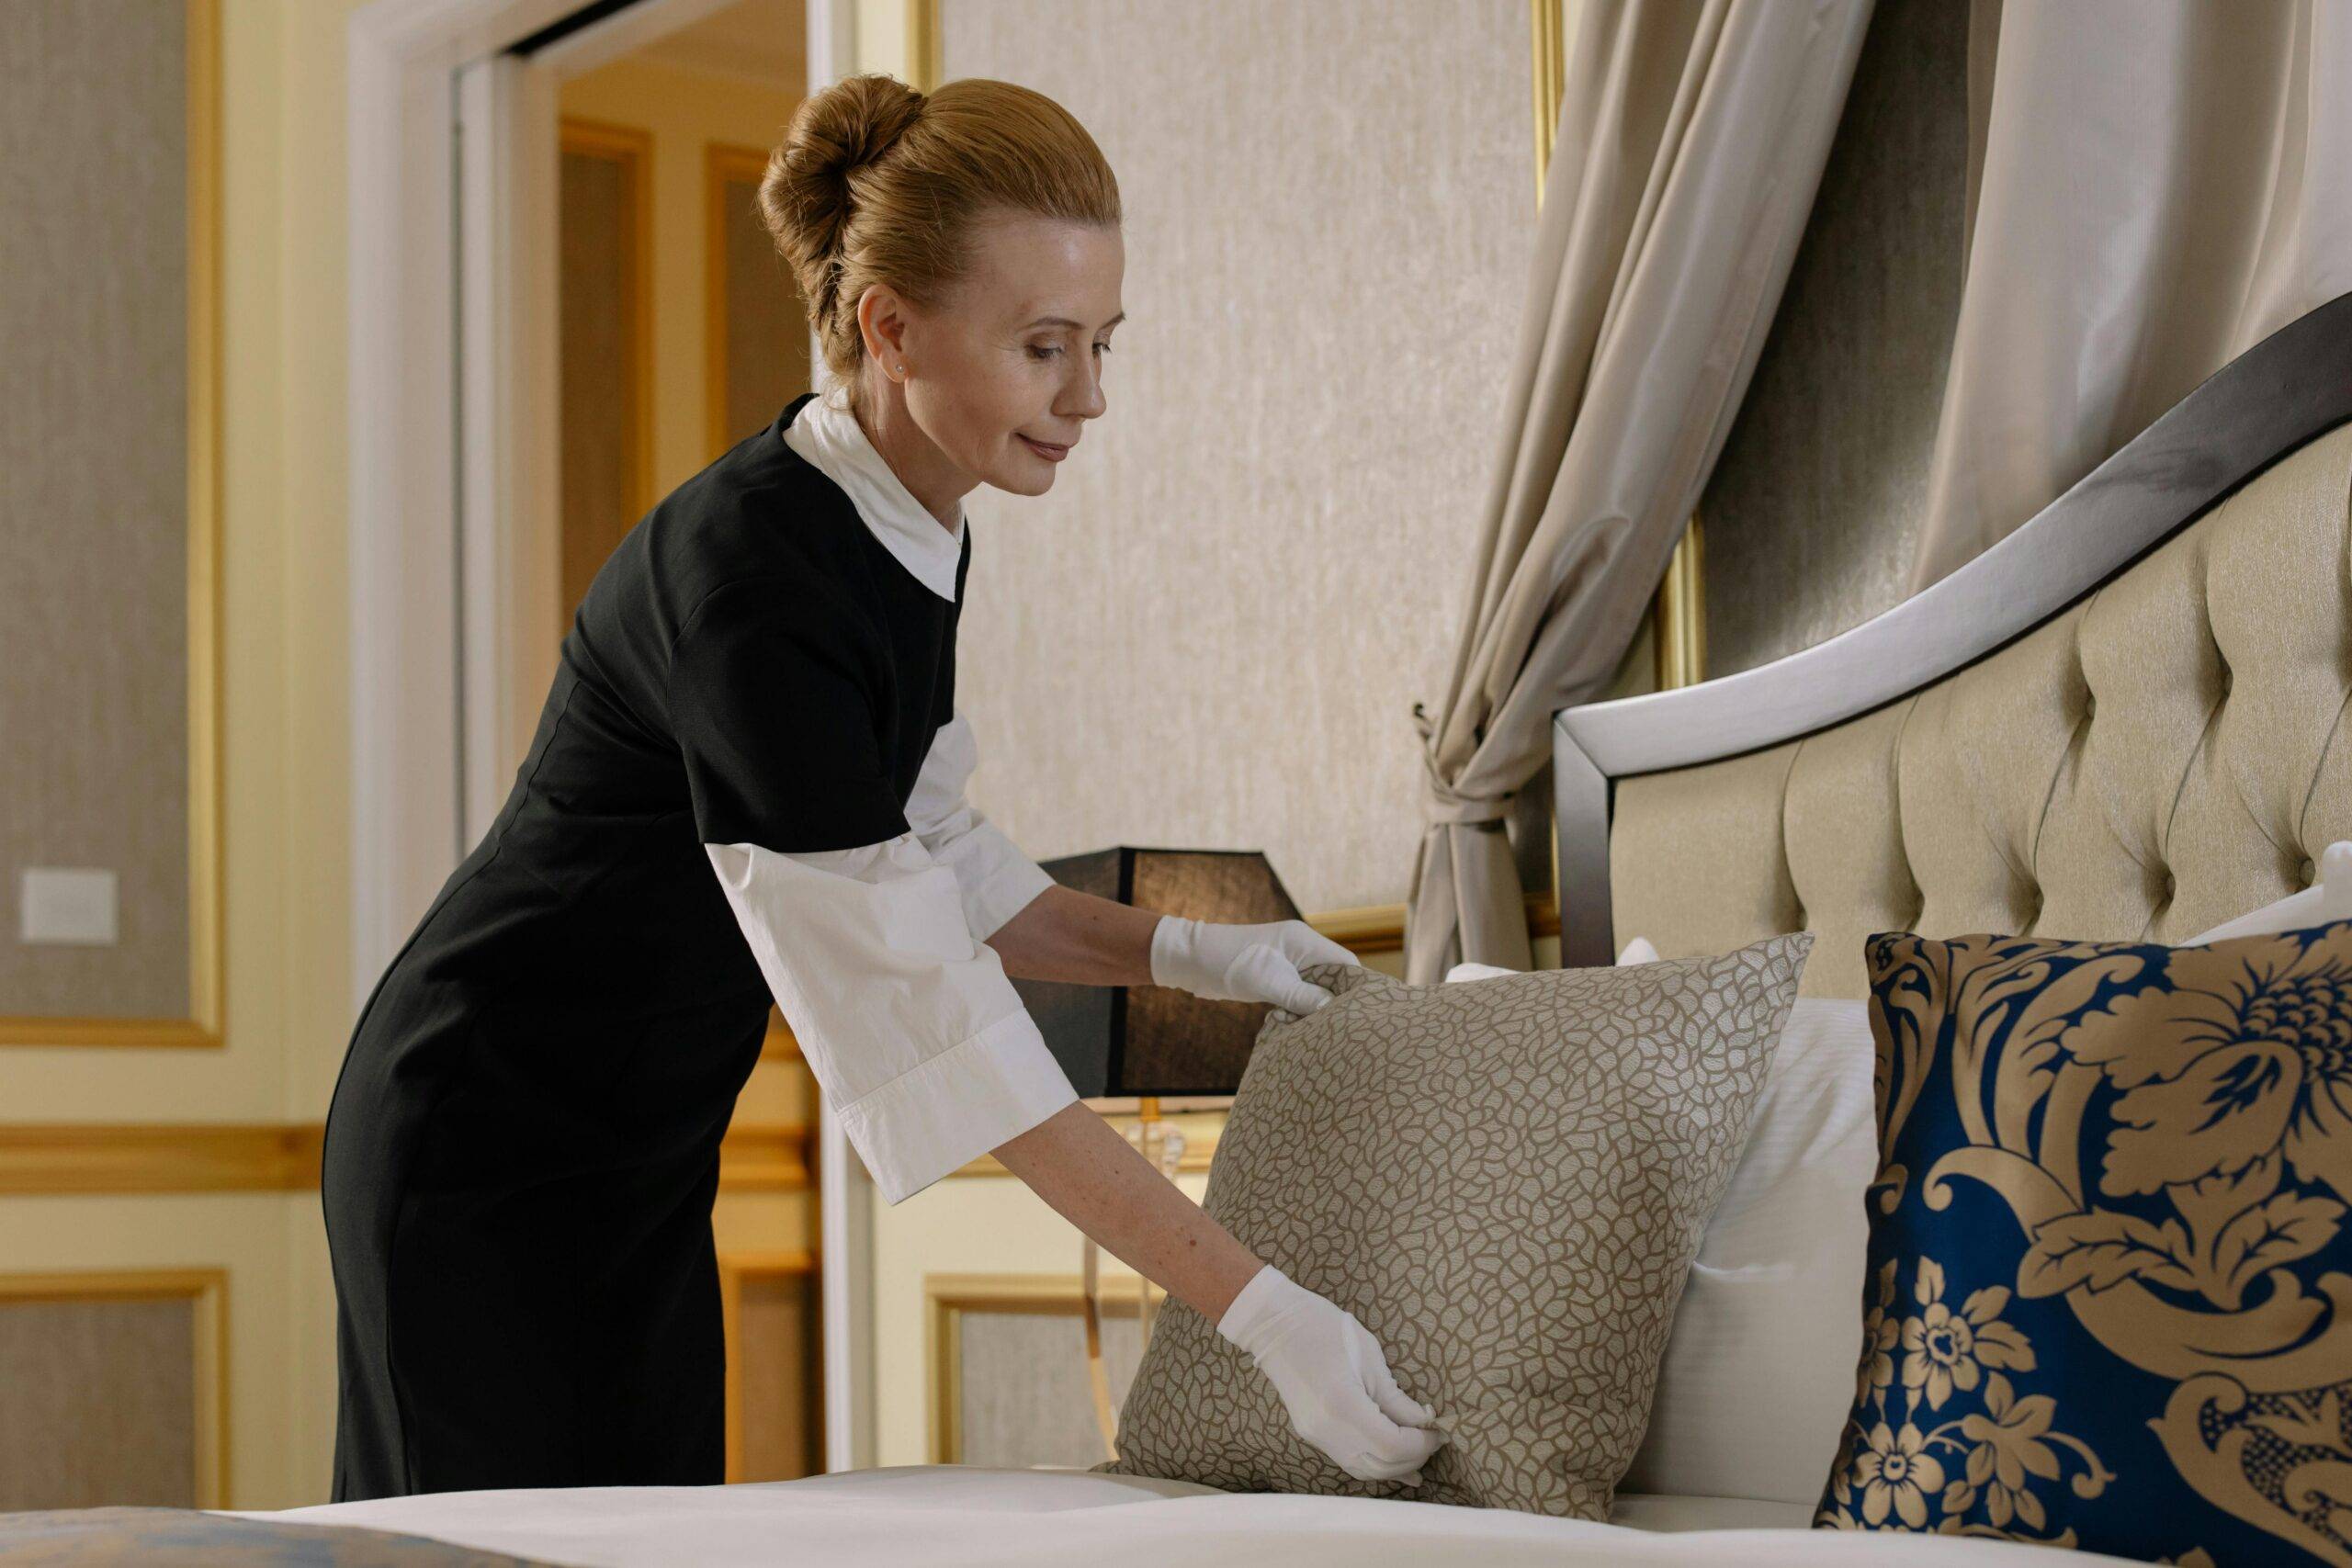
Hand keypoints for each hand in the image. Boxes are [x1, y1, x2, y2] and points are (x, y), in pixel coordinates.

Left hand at [1150, 915, 1361, 1013]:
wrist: (1191, 961)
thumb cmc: (1229, 963)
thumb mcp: (1268, 981)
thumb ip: (1302, 995)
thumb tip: (1334, 1011)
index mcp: (1305, 942)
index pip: (1346, 964)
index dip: (1356, 989)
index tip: (1362, 1015)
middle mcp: (1301, 951)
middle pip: (1334, 979)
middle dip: (1338, 1003)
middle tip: (1344, 1031)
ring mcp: (1288, 964)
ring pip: (1316, 990)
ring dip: (1317, 1010)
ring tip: (1323, 1034)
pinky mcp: (1276, 978)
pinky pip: (1299, 996)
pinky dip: (1301, 1011)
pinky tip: (1300, 1029)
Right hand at [1216, 1263, 1445, 1483]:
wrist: (1275, 1324)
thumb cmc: (1325, 1328)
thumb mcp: (1369, 1357)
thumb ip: (1398, 1399)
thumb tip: (1426, 1424)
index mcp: (1343, 1405)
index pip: (1392, 1446)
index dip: (1421, 1444)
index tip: (1437, 1430)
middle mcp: (1327, 1429)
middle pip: (1380, 1464)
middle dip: (1414, 1457)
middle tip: (1434, 1439)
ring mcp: (1315, 1435)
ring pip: (1364, 1470)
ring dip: (1395, 1466)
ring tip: (1419, 1452)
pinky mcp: (1311, 1434)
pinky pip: (1349, 1460)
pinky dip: (1375, 1463)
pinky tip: (1394, 1462)